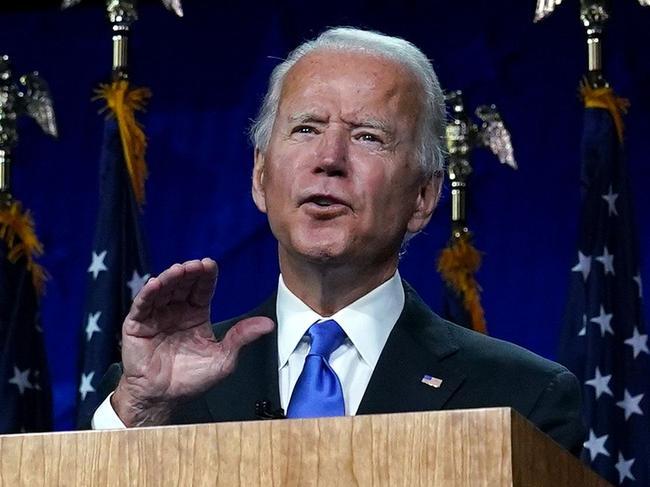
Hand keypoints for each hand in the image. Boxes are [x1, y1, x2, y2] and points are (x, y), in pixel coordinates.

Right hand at [111, 258, 273, 426]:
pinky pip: (142, 305)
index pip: (202, 289)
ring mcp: (156, 316)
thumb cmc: (191, 380)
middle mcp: (176, 311)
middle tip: (195, 265)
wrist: (162, 398)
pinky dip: (148, 293)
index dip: (206, 276)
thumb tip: (269, 324)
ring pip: (163, 290)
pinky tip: (155, 284)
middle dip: (189, 273)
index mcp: (196, 315)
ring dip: (170, 278)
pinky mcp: (137, 324)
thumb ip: (242, 338)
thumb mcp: (223, 358)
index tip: (210, 264)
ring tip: (178, 271)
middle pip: (182, 285)